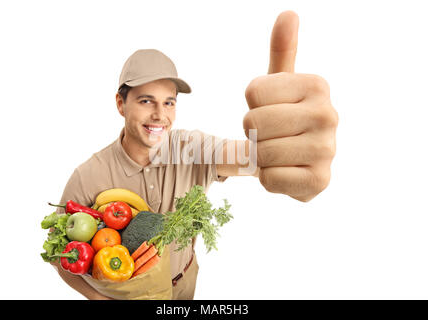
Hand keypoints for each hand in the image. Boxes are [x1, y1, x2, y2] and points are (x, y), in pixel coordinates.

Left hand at [243, 11, 338, 201]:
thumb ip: (282, 52)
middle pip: (253, 122)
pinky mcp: (320, 180)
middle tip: (271, 135)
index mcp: (317, 85)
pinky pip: (269, 179)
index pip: (253, 93)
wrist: (300, 160)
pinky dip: (268, 178)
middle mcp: (328, 114)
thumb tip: (288, 15)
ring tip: (277, 152)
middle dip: (252, 133)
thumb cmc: (285, 117)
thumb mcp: (281, 84)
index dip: (252, 105)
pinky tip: (285, 171)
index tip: (270, 110)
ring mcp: (327, 150)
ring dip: (259, 157)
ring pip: (260, 152)